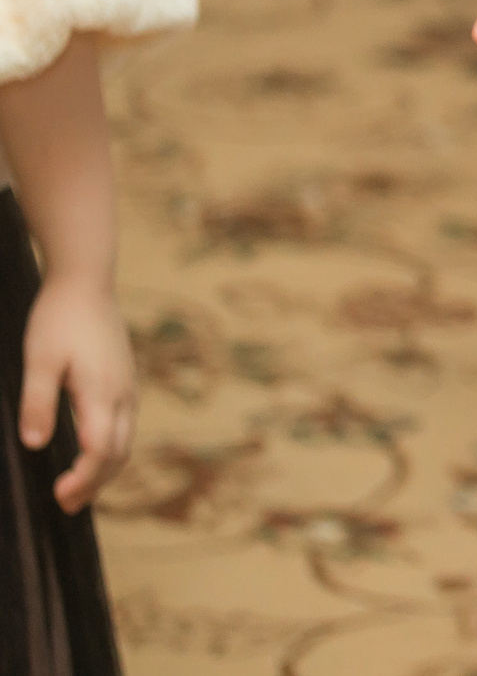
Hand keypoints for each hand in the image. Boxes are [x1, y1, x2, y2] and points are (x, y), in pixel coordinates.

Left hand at [20, 275, 136, 511]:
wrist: (86, 282)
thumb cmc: (59, 318)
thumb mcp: (39, 360)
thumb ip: (38, 403)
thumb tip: (37, 445)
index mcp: (102, 391)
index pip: (100, 450)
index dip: (83, 479)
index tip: (58, 497)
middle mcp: (123, 394)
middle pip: (118, 452)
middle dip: (95, 483)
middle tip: (65, 506)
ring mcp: (128, 387)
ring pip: (125, 441)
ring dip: (104, 470)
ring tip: (78, 490)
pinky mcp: (124, 380)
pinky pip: (124, 426)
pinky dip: (109, 450)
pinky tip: (90, 454)